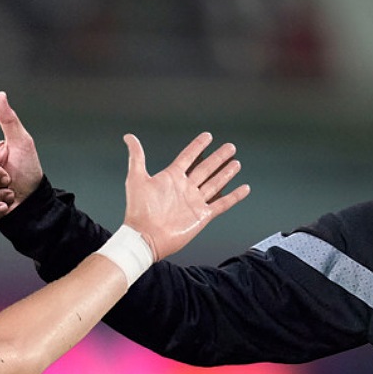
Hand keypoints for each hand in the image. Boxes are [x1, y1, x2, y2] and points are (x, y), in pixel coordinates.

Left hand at [123, 132, 249, 260]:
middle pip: (206, 168)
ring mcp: (194, 201)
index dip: (198, 146)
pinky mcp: (202, 215)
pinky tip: (243, 188)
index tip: (208, 136)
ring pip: (215, 183)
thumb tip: (129, 137)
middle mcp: (185, 188)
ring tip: (236, 163)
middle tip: (230, 147)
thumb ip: (136, 156)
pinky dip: (234, 196)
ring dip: (226, 173)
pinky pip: (222, 204)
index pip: (188, 157)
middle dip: (218, 157)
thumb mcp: (136, 178)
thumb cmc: (138, 210)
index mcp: (171, 177)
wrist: (145, 237)